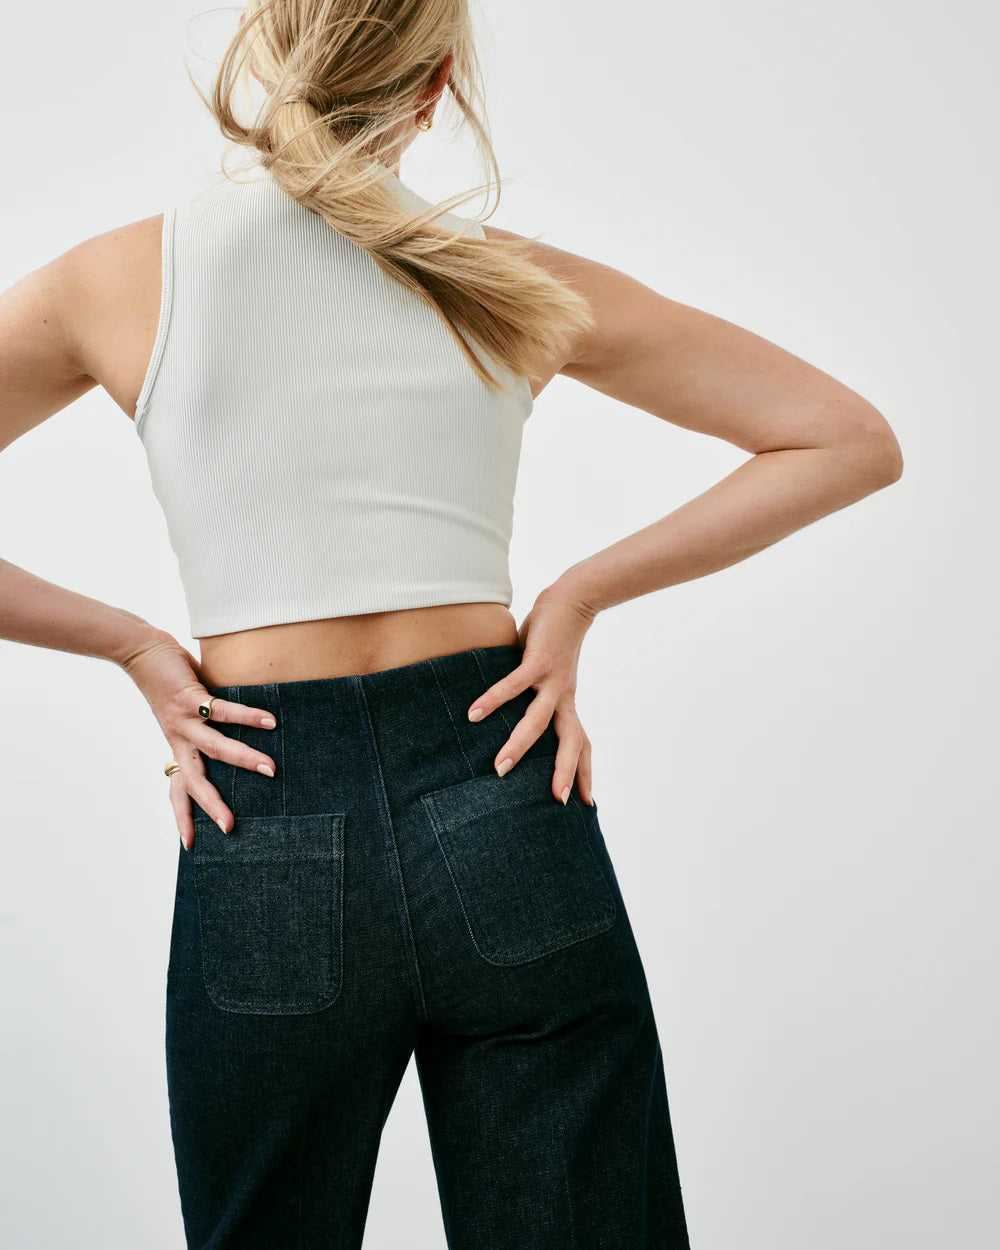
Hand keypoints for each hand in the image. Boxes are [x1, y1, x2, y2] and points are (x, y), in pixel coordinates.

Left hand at [120, 629, 277, 849]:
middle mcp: (178, 739)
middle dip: (212, 804)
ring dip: (244, 760)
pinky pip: (223, 711)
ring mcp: (183, 720)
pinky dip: (248, 717)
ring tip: (271, 770)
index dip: (183, 816)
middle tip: (230, 826)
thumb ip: (205, 728)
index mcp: (177, 747)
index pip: (178, 789)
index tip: (189, 844)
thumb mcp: (183, 715)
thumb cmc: (168, 682)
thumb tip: (243, 735)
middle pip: (195, 780)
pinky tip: (270, 721)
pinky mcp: (190, 698)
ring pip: (215, 748)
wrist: (139, 652)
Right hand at [466, 588, 597, 805]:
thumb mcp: (549, 675)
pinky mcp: (538, 662)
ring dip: (519, 746)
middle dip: (564, 771)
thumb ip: (534, 695)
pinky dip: (493, 700)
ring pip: (538, 721)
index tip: (585, 802)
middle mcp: (565, 697)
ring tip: (499, 769)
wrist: (571, 601)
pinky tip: (473, 714)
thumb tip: (507, 714)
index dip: (584, 771)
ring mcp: (553, 680)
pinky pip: (513, 686)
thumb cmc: (554, 639)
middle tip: (556, 801)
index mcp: (568, 703)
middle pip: (571, 741)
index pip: (582, 744)